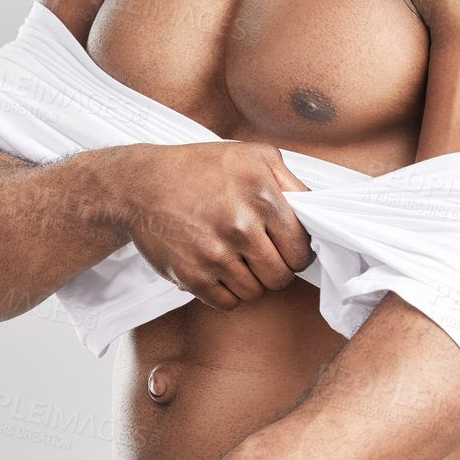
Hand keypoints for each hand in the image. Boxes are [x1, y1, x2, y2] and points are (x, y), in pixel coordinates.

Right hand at [106, 142, 313, 309]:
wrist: (141, 184)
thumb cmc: (200, 168)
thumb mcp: (253, 155)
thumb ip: (291, 182)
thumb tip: (318, 214)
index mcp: (261, 194)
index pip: (301, 249)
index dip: (297, 253)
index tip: (286, 250)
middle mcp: (240, 224)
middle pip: (281, 276)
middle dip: (275, 270)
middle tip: (260, 256)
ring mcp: (215, 253)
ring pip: (256, 292)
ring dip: (251, 281)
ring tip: (236, 260)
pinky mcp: (192, 275)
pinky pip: (229, 303)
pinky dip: (227, 293)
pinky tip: (218, 271)